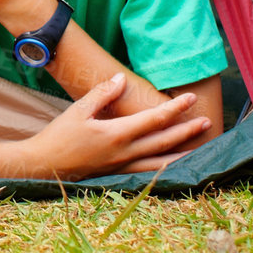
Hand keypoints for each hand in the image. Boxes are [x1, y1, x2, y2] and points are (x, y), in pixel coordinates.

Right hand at [20, 74, 209, 179]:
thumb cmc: (59, 136)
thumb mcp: (78, 110)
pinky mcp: (119, 174)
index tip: (190, 98)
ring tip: (201, 148)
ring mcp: (124, 166)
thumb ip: (102, 93)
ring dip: (183, 152)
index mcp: (117, 134)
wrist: (45, 165)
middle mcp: (126, 153)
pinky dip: (167, 168)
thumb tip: (122, 78)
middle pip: (164, 141)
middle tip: (207, 120)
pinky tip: (174, 166)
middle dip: (187, 130)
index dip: (174, 108)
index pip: (154, 119)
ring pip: (162, 161)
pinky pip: (150, 172)